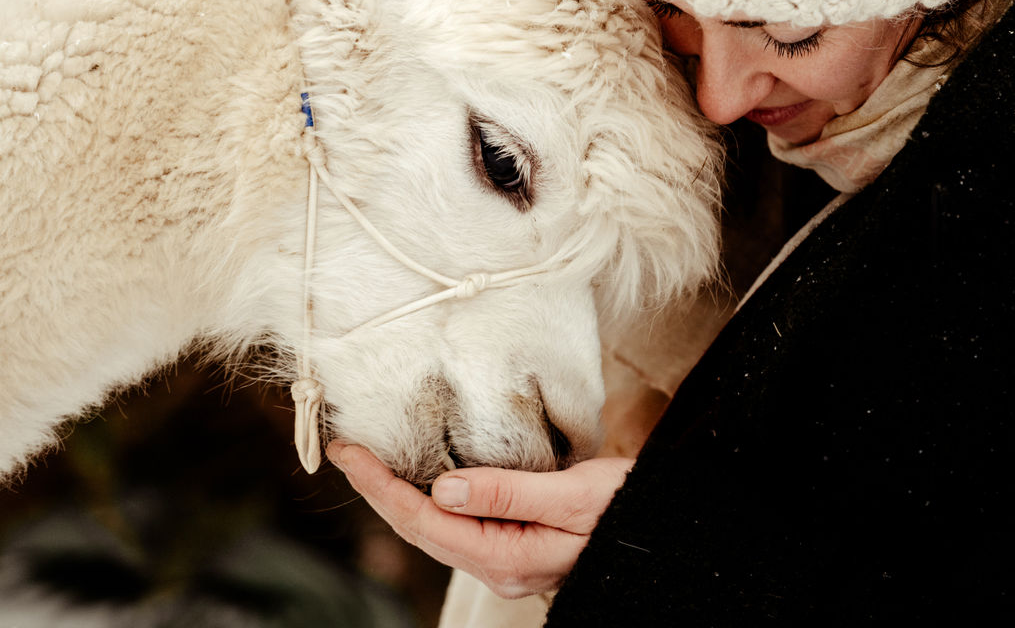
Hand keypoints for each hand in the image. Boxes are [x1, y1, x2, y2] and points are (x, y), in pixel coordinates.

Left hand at [327, 442, 633, 598]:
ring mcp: (509, 559)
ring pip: (439, 528)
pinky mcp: (520, 545)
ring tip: (373, 461)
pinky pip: (462, 524)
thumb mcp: (573, 494)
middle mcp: (501, 565)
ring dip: (402, 494)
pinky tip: (426, 479)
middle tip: (347, 449)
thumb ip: (507, 492)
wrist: (667, 533)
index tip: (351, 452)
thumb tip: (442, 489)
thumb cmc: (629, 512)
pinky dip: (434, 499)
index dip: (381, 486)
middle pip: (422, 528)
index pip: (425, 521)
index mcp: (508, 556)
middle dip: (380, 489)